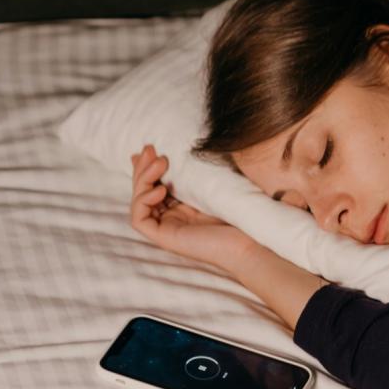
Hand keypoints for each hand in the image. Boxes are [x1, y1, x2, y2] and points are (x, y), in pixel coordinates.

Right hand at [130, 144, 258, 273]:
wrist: (250, 241)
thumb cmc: (239, 213)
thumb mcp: (214, 184)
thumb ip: (196, 172)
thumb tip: (182, 148)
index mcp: (183, 206)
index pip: (155, 184)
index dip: (148, 167)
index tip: (152, 147)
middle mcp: (172, 216)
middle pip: (143, 190)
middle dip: (142, 168)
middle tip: (149, 148)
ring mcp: (167, 228)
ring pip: (138, 202)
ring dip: (142, 179)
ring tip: (160, 163)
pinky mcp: (164, 239)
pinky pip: (139, 220)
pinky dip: (143, 202)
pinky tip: (160, 189)